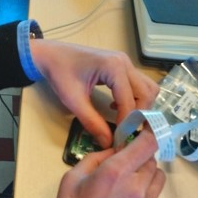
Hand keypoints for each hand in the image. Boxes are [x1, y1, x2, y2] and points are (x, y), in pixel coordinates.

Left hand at [30, 39, 157, 147]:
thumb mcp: (73, 101)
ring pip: (146, 87)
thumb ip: (92, 122)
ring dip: (140, 106)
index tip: (120, 139)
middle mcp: (124, 62)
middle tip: (125, 131)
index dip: (127, 122)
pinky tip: (115, 107)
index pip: (130, 100)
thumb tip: (108, 142)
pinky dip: (134, 98)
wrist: (51, 55)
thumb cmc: (59, 74)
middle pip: (147, 92)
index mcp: (113, 67)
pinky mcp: (121, 65)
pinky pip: (138, 84)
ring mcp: (125, 62)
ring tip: (123, 120)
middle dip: (140, 114)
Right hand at [54, 129, 165, 197]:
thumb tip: (113, 151)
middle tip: (124, 160)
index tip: (144, 129)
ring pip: (157, 175)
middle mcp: (136, 184)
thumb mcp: (73, 176)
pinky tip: (129, 196)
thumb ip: (95, 158)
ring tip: (129, 179)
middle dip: (139, 155)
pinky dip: (147, 188)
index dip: (150, 132)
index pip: (147, 143)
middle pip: (151, 157)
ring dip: (146, 171)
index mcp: (115, 170)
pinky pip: (155, 193)